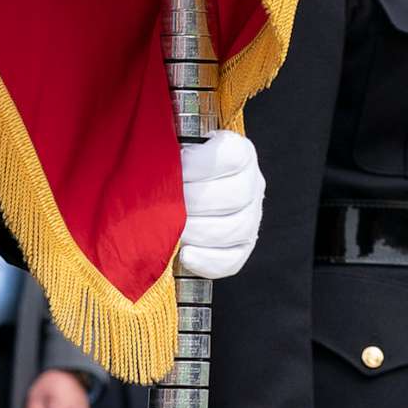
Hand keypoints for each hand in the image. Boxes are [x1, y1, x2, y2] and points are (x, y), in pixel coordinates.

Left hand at [176, 130, 262, 279]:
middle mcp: (251, 183)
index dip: (203, 164)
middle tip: (167, 204)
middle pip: (235, 195)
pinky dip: (208, 261)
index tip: (177, 167)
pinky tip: (185, 255)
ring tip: (173, 230)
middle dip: (195, 202)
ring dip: (199, 231)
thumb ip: (167, 147)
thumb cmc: (174, 166)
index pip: (232, 156)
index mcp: (239, 152)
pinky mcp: (242, 245)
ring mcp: (251, 216)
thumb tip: (156, 156)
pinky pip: (233, 259)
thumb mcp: (173, 146)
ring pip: (237, 228)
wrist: (179, 190)